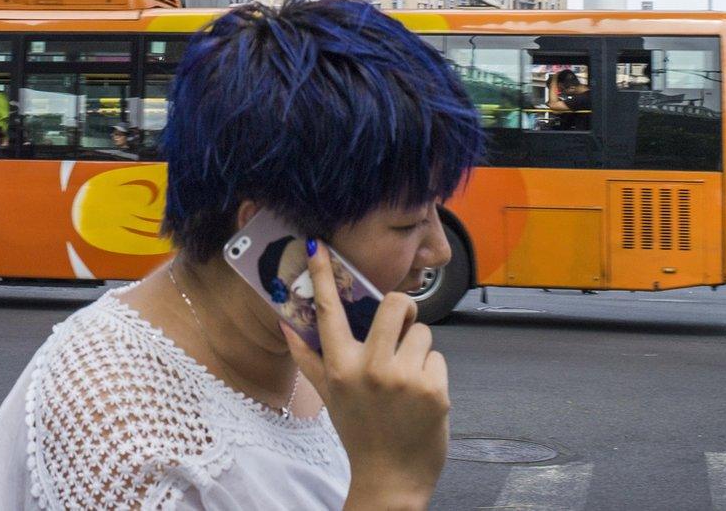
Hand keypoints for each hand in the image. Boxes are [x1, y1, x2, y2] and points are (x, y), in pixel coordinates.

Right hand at [283, 240, 448, 509]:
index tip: (318, 246)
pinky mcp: (434, 389)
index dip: (324, 275)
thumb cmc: (360, 432)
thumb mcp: (330, 396)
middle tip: (401, 326)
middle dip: (403, 310)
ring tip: (407, 380)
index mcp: (340, 367)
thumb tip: (287, 323)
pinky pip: (438, 357)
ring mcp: (403, 378)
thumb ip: (309, 358)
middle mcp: (370, 368)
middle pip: (396, 304)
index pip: (330, 311)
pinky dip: (432, 374)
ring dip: (418, 350)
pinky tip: (421, 398)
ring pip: (422, 331)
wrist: (391, 479)